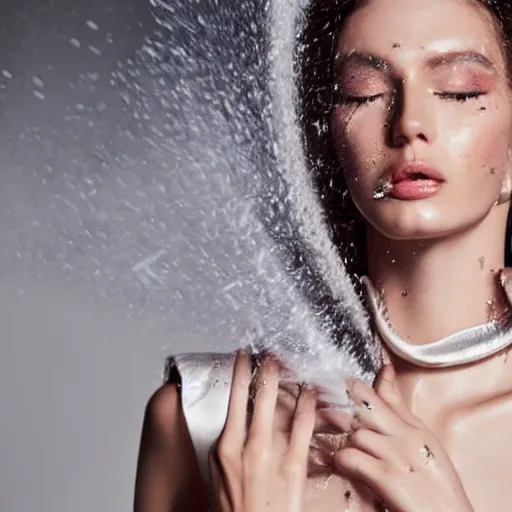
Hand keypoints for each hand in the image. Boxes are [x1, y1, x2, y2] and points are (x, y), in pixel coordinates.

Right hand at [209, 351, 316, 511]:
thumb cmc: (236, 510)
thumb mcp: (218, 475)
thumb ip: (226, 447)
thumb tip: (233, 422)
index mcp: (224, 447)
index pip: (231, 398)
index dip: (238, 372)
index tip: (243, 356)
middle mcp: (246, 445)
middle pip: (254, 394)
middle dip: (262, 367)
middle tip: (268, 350)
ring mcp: (271, 453)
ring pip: (277, 404)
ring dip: (284, 379)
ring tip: (287, 361)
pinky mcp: (294, 464)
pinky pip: (302, 425)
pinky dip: (308, 404)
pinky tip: (310, 390)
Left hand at [332, 365, 473, 511]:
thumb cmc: (438, 492)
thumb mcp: (426, 448)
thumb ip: (401, 416)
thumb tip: (386, 380)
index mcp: (416, 430)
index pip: (383, 394)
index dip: (356, 385)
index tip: (342, 382)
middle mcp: (408, 437)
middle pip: (364, 404)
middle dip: (340, 405)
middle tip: (323, 411)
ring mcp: (398, 456)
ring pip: (355, 433)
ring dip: (343, 444)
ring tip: (342, 454)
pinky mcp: (388, 477)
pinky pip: (351, 457)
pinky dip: (342, 462)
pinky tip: (345, 469)